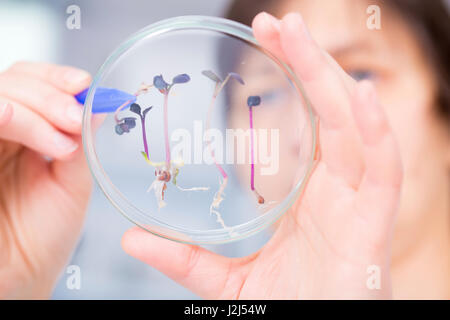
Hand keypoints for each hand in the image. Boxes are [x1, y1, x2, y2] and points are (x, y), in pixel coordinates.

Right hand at [0, 62, 91, 297]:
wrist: (21, 277)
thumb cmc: (44, 236)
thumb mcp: (73, 183)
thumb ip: (81, 142)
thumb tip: (99, 103)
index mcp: (27, 134)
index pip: (33, 83)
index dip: (55, 77)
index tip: (83, 85)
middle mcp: (1, 133)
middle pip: (13, 82)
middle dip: (48, 95)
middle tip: (74, 120)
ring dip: (31, 109)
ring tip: (61, 142)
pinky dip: (3, 115)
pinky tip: (25, 130)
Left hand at [121, 12, 402, 298]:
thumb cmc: (287, 309)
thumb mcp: (227, 278)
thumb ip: (185, 258)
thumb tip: (131, 239)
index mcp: (307, 195)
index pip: (302, 124)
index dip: (287, 82)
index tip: (259, 45)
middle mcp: (336, 189)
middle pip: (325, 112)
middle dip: (304, 63)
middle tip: (276, 23)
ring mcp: (357, 203)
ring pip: (351, 128)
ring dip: (329, 78)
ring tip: (298, 35)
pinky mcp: (374, 226)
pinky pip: (384, 170)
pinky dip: (377, 132)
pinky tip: (359, 94)